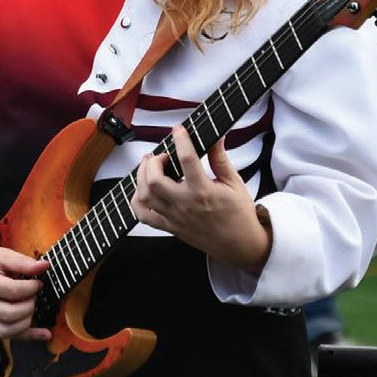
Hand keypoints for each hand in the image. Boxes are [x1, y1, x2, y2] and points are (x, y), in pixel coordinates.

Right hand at [0, 244, 52, 340]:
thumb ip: (22, 262)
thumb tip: (45, 267)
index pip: (12, 292)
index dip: (31, 288)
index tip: (38, 282)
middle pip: (10, 314)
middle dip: (29, 305)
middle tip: (33, 294)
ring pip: (7, 331)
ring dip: (27, 322)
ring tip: (30, 307)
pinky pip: (4, 335)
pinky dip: (26, 336)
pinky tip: (43, 334)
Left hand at [130, 127, 271, 269]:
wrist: (240, 245)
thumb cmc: (239, 214)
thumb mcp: (234, 183)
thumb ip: (220, 159)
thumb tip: (217, 137)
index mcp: (204, 191)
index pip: (186, 159)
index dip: (180, 140)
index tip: (178, 130)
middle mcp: (185, 204)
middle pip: (154, 180)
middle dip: (153, 161)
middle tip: (161, 155)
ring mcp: (175, 218)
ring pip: (145, 196)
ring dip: (141, 176)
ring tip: (149, 166)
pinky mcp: (170, 227)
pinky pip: (144, 216)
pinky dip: (136, 201)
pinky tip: (142, 190)